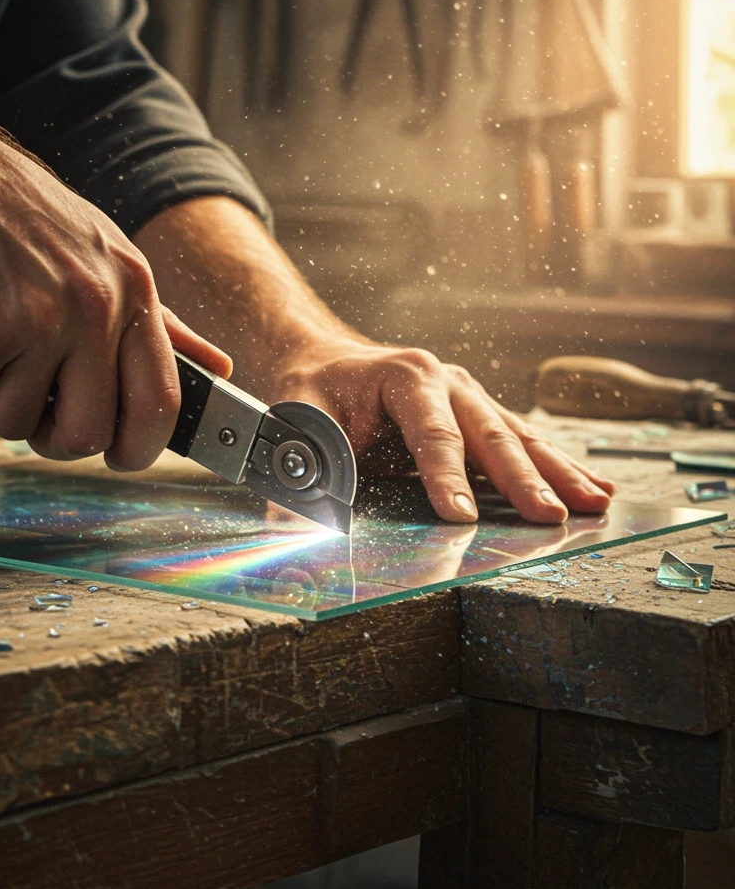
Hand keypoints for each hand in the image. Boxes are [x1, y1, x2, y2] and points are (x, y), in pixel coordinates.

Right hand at [0, 117, 229, 467]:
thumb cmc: (19, 214)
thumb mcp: (109, 255)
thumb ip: (162, 322)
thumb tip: (217, 366)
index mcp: (134, 292)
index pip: (162, 401)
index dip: (142, 446)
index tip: (121, 454)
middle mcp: (96, 308)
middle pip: (90, 433)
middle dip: (55, 439)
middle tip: (33, 410)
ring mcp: (40, 320)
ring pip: (18, 421)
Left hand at [273, 337, 614, 523]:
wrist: (326, 361)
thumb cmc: (313, 390)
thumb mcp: (296, 418)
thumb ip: (301, 469)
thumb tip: (293, 527)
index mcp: (407, 376)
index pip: (432, 434)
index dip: (446, 477)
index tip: (460, 517)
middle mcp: (448, 381)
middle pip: (490, 435)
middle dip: (523, 479)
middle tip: (552, 516)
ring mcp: (470, 396)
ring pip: (519, 438)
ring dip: (558, 473)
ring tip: (596, 503)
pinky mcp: (480, 416)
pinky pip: (523, 443)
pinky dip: (558, 466)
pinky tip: (594, 488)